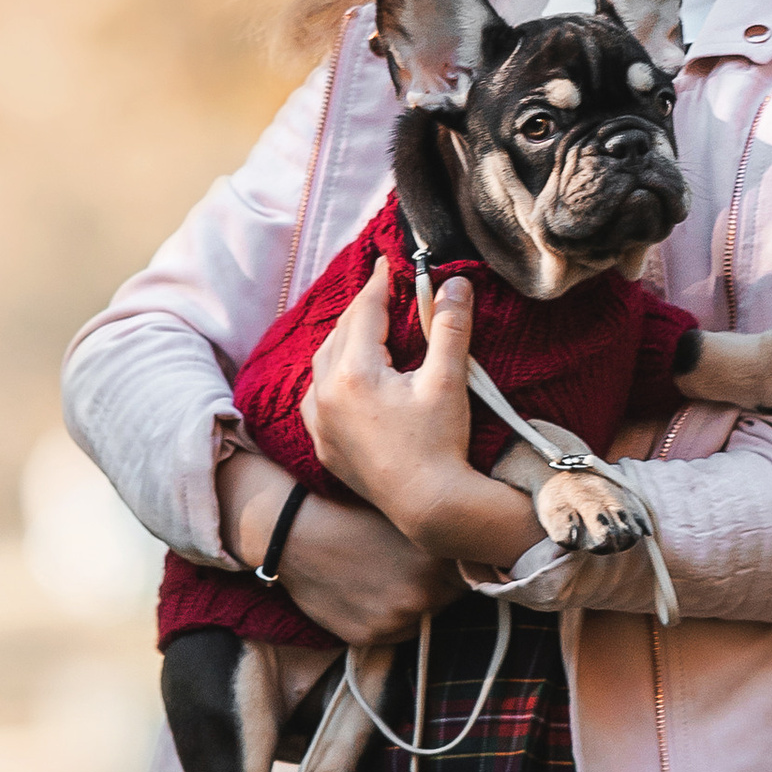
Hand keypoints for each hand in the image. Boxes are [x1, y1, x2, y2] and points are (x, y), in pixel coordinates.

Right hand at [216, 443, 458, 644]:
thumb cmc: (347, 511)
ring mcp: (396, 620)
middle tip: (411, 566)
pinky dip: (386, 618)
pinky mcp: (369, 637)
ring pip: (422, 618)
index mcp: (438, 558)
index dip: (463, 563)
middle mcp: (423, 594)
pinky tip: (367, 593)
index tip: (451, 558)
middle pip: (450, 599)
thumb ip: (440, 533)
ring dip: (413, 605)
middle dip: (439, 585)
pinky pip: (392, 633)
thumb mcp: (403, 513)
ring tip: (385, 579)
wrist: (294, 532)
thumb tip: (469, 545)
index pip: (475, 572)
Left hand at [304, 263, 474, 524]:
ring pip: (323, 364)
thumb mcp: (447, 380)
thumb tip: (454, 282)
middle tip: (383, 290)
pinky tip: (345, 377)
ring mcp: (320, 423)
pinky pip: (317, 398)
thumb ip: (448, 327)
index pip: (364, 312)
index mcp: (354, 374)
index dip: (380, 284)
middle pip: (341, 334)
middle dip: (362, 309)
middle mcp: (326, 395)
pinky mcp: (324, 446)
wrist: (429, 507)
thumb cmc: (440, 444)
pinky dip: (331, 378)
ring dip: (343, 341)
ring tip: (365, 327)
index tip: (390, 263)